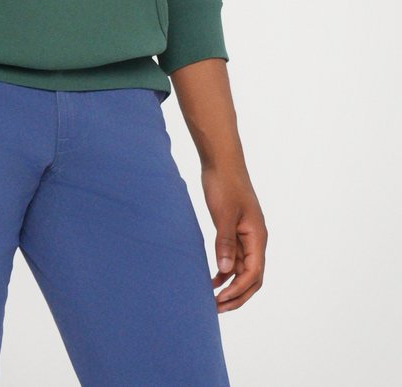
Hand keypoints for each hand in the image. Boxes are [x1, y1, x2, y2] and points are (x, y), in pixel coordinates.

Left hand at [201, 164, 267, 312]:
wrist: (221, 160)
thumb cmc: (224, 183)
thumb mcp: (223, 213)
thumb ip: (224, 242)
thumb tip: (226, 271)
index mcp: (257, 236)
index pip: (253, 273)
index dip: (238, 290)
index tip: (220, 300)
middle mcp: (255, 238)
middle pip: (252, 277)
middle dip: (237, 295)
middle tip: (217, 308)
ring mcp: (245, 235)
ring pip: (243, 269)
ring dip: (230, 285)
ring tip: (212, 298)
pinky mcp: (235, 230)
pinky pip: (234, 257)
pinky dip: (225, 270)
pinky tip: (212, 277)